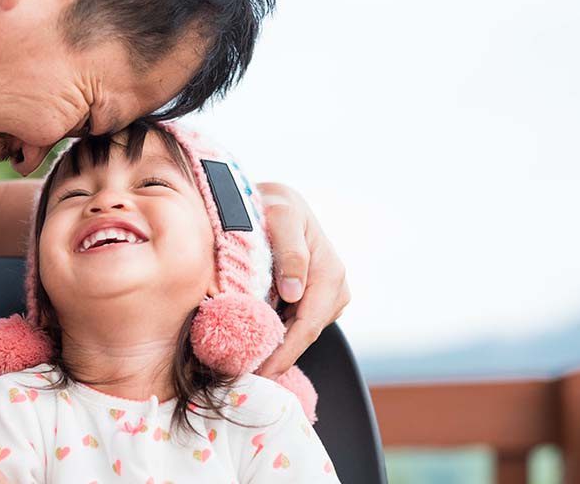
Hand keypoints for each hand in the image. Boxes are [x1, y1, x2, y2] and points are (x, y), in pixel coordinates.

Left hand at [255, 182, 349, 378]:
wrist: (276, 201)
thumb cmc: (276, 205)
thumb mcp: (282, 217)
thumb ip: (290, 252)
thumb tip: (296, 292)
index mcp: (330, 273)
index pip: (307, 325)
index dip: (284, 352)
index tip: (259, 371)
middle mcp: (335, 288)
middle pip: (305, 335)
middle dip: (278, 358)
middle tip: (245, 378)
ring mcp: (326, 296)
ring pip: (300, 333)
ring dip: (276, 349)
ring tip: (245, 365)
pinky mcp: (312, 299)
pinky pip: (295, 324)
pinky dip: (277, 335)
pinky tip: (255, 345)